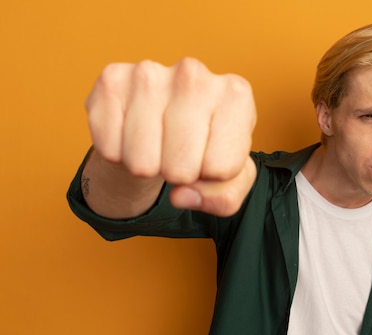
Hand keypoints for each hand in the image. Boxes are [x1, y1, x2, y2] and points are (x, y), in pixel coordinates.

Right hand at [85, 58, 256, 215]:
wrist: (165, 118)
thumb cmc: (207, 146)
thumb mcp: (232, 177)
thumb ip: (223, 198)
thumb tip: (181, 196)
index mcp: (236, 94)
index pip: (221, 169)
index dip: (212, 176)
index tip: (211, 155)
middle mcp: (193, 74)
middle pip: (181, 169)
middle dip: (179, 175)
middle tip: (180, 153)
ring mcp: (149, 73)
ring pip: (142, 164)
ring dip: (148, 167)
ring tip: (158, 144)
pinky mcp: (111, 81)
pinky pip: (109, 149)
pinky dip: (118, 154)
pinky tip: (132, 134)